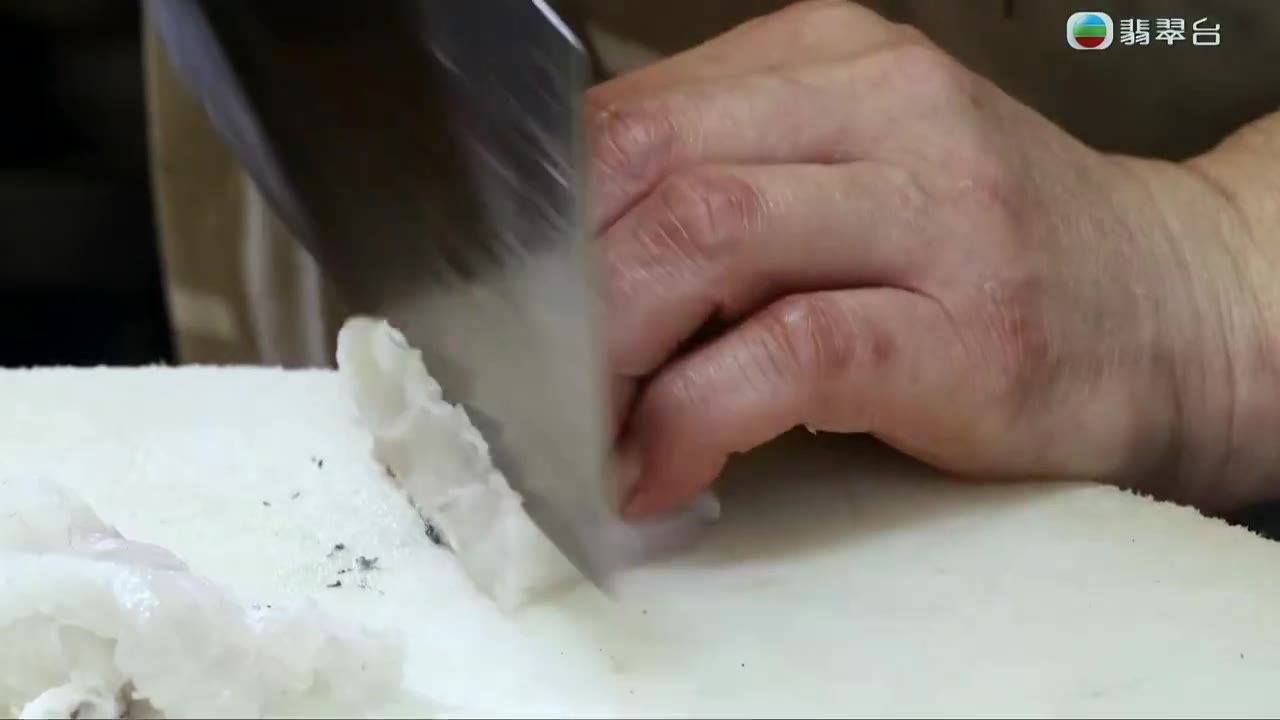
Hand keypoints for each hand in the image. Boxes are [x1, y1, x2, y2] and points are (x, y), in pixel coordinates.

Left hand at [592, 1, 1278, 517]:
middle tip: (531, 373)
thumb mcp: (861, 168)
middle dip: (562, 283)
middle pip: (649, 161)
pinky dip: (695, 418)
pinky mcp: (962, 327)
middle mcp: (881, 108)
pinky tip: (664, 467)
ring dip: (610, 347)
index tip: (512, 302)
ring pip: (704, 233)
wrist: (1180, 306)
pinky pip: (786, 354)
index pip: (633, 112)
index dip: (546, 219)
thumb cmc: (998, 248)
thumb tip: (580, 261)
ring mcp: (932, 210)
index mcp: (832, 59)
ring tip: (586, 425)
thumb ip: (736, 183)